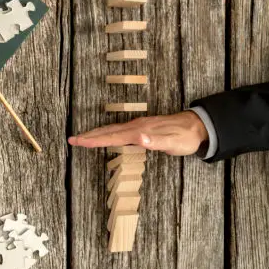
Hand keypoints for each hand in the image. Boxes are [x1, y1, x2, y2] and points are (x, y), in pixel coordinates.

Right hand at [68, 111, 207, 155]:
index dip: (94, 139)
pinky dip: (107, 133)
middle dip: (89, 136)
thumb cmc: (184, 138)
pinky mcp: (141, 127)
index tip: (78, 141)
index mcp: (139, 131)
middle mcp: (136, 127)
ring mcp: (138, 126)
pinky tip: (105, 135)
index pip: (112, 136)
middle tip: (72, 139)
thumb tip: (139, 138)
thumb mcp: (173, 143)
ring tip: (82, 137)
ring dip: (96, 134)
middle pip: (108, 131)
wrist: (196, 126)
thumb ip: (155, 141)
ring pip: (112, 130)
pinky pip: (119, 130)